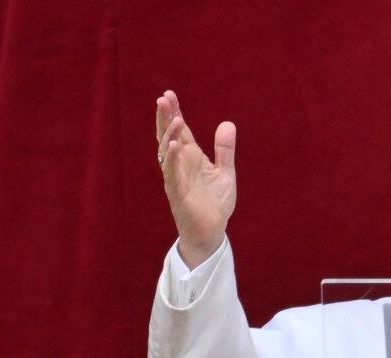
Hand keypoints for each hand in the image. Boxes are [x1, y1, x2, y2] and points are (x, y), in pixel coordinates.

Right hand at [155, 90, 236, 266]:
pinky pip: (172, 175)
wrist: (212, 231)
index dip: (174, 113)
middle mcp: (180, 165)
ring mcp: (176, 179)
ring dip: (170, 136)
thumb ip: (225, 150)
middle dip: (165, 118)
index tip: (169, 94)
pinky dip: (171, 161)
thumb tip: (227, 123)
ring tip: (175, 120)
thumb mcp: (225, 172)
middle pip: (168, 137)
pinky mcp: (178, 195)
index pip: (180, 131)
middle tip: (163, 99)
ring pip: (167, 154)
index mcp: (190, 158)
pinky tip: (174, 146)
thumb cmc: (214, 203)